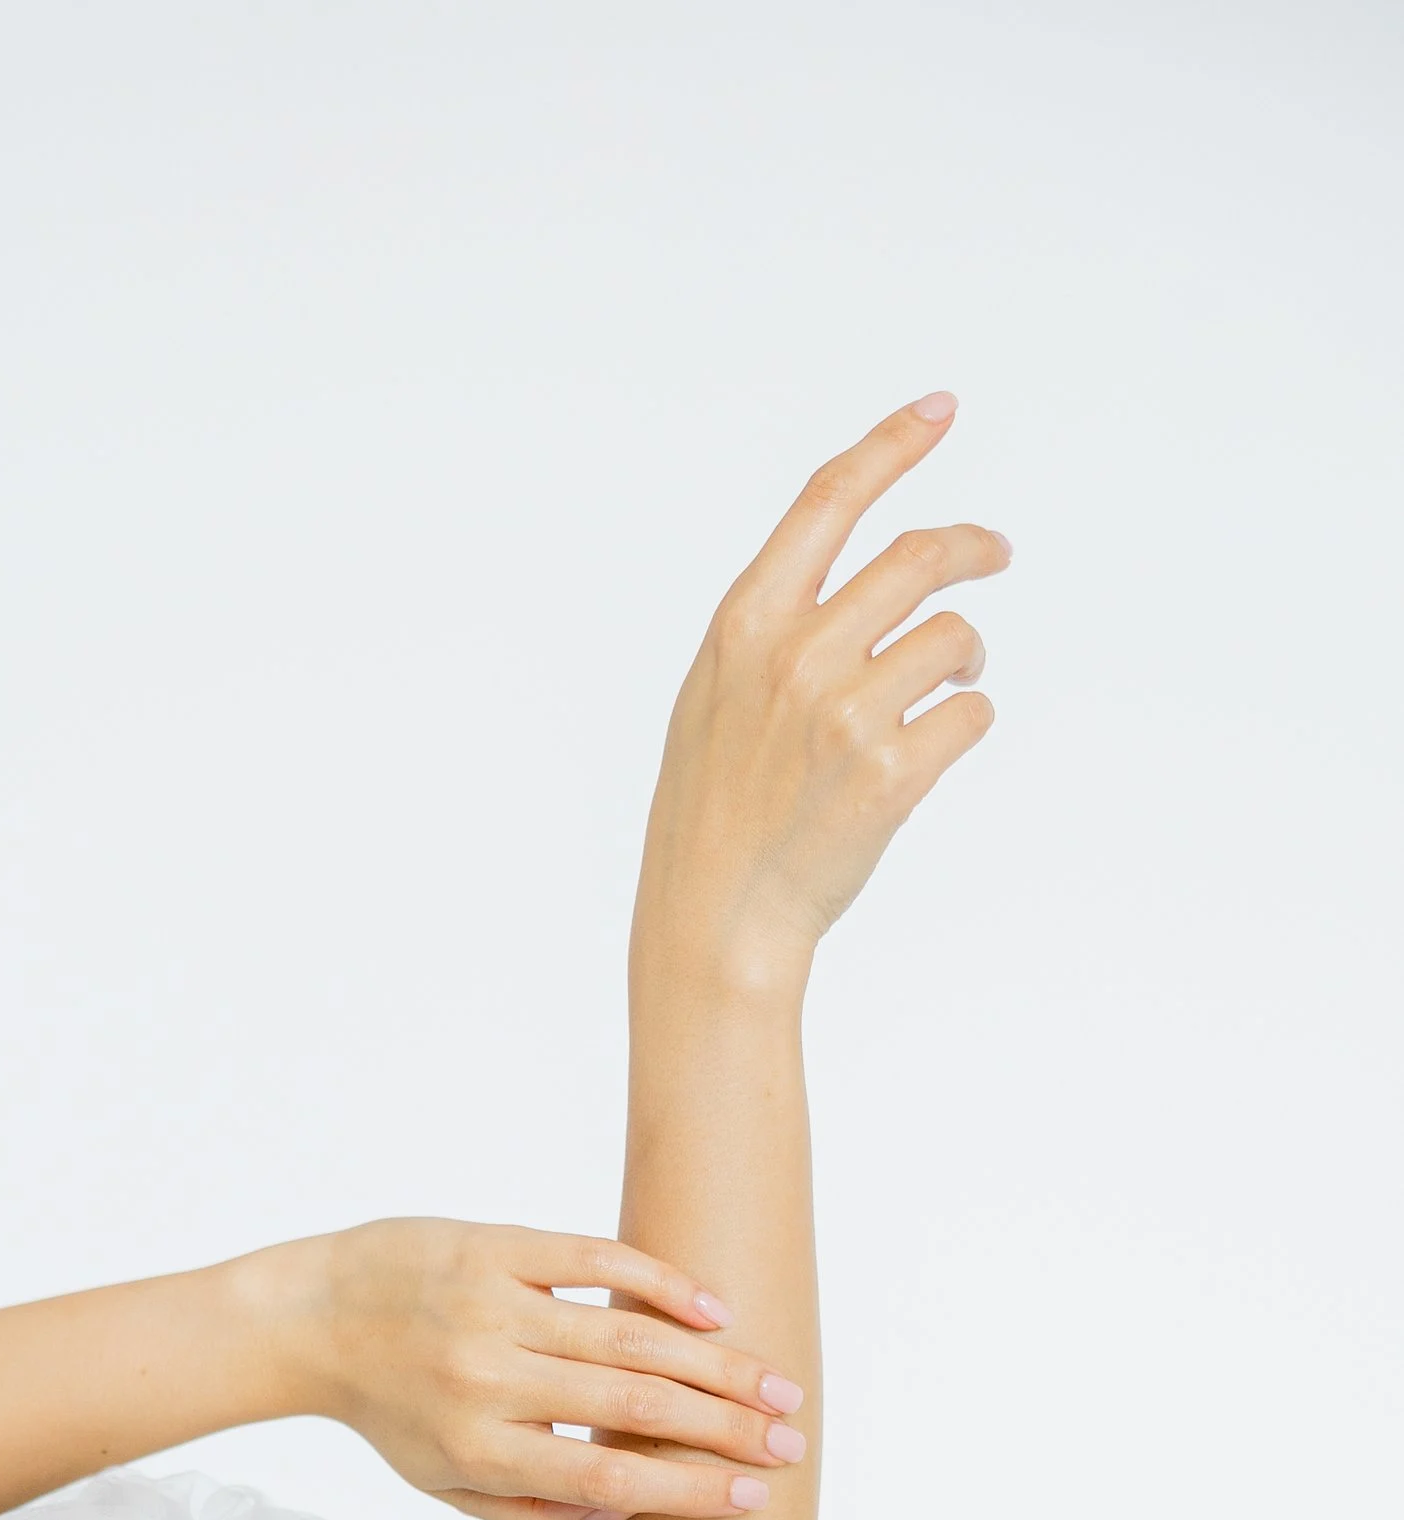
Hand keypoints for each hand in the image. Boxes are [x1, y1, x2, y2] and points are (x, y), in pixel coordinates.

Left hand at [257, 1215, 808, 1519]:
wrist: (311, 1319)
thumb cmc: (393, 1412)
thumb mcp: (447, 1486)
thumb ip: (532, 1515)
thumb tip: (622, 1515)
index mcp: (479, 1450)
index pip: (606, 1479)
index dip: (689, 1490)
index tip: (754, 1494)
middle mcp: (488, 1380)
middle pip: (633, 1410)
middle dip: (726, 1430)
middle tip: (790, 1442)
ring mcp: (493, 1306)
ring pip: (629, 1338)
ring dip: (716, 1364)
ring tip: (776, 1387)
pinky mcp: (493, 1246)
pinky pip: (595, 1259)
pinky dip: (661, 1283)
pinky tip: (715, 1311)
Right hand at [634, 392, 1007, 995]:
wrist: (715, 917)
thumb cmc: (714, 810)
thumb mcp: (715, 696)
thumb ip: (775, 626)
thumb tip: (858, 568)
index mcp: (745, 625)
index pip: (829, 502)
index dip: (890, 446)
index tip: (939, 410)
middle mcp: (796, 657)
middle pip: (918, 557)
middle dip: (973, 546)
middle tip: (997, 553)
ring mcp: (845, 714)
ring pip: (955, 637)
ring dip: (968, 656)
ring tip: (947, 688)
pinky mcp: (890, 774)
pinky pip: (971, 715)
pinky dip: (966, 724)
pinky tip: (929, 751)